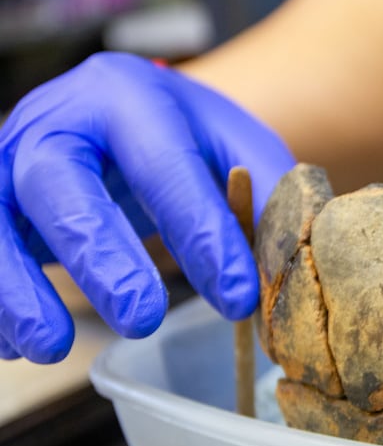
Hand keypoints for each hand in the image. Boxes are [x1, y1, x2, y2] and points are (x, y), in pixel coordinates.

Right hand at [0, 52, 294, 362]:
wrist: (115, 110)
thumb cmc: (180, 137)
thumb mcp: (233, 144)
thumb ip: (266, 192)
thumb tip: (291, 263)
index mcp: (129, 96)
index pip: (165, 166)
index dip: (201, 234)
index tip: (238, 297)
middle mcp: (57, 119)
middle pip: (61, 184)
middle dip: (101, 257)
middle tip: (144, 320)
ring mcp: (6, 157)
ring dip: (17, 288)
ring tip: (54, 349)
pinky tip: (18, 345)